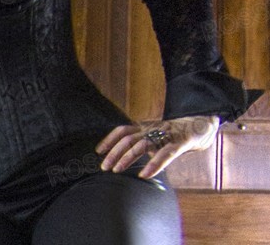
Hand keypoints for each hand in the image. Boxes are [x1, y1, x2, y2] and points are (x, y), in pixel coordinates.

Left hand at [94, 114, 219, 178]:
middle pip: (128, 138)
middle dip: (114, 152)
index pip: (122, 130)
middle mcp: (152, 129)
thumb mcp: (155, 137)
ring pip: (142, 145)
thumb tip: (126, 159)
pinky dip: (154, 165)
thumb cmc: (175, 135)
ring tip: (117, 170)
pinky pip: (165, 154)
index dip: (109, 139)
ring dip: (127, 158)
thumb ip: (143, 145)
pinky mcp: (179, 142)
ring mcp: (165, 135)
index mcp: (145, 127)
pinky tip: (145, 175)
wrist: (201, 125)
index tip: (98, 151)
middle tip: (104, 166)